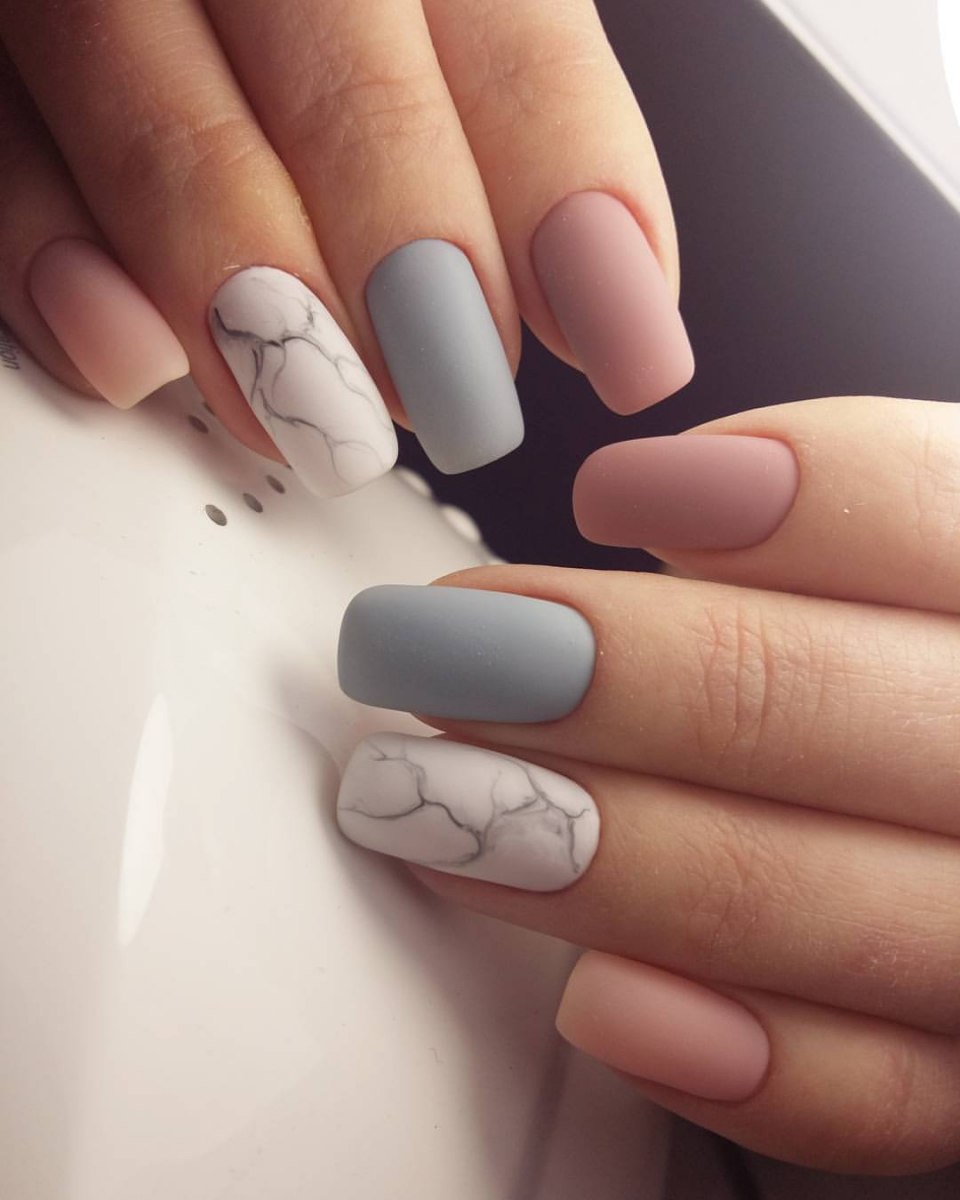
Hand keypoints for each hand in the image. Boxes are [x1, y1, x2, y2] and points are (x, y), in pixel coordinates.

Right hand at [0, 0, 690, 495]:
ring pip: (161, 111)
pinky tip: (135, 360)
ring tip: (324, 425)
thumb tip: (617, 302)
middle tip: (463, 405)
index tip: (631, 354)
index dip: (575, 206)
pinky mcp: (0, 62)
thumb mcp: (449, 32)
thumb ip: (528, 128)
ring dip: (248, 286)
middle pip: (344, 77)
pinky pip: (9, 149)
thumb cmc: (329, 30)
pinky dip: (59, 259)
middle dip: (413, 255)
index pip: (517, 48)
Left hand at [335, 394, 959, 1173]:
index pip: (908, 511)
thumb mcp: (892, 569)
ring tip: (421, 807)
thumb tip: (639, 494)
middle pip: (799, 706)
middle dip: (587, 676)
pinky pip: (869, 1093)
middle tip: (416, 651)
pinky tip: (597, 1000)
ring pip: (793, 897)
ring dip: (588, 852)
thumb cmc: (899, 672)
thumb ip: (817, 523)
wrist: (955, 812)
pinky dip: (728, 1058)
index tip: (604, 495)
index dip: (760, 498)